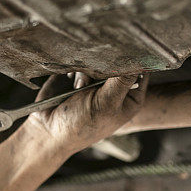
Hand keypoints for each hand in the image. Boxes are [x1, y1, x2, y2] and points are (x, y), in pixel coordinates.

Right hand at [23, 72, 147, 153]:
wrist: (49, 131)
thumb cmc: (82, 125)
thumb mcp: (106, 105)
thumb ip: (122, 82)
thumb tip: (138, 61)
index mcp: (130, 98)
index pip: (141, 71)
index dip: (133, 63)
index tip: (119, 63)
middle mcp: (117, 88)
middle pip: (119, 62)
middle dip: (106, 67)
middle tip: (94, 83)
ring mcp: (99, 81)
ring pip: (100, 60)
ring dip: (88, 71)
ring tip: (80, 88)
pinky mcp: (81, 75)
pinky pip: (84, 60)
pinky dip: (77, 68)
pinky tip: (72, 82)